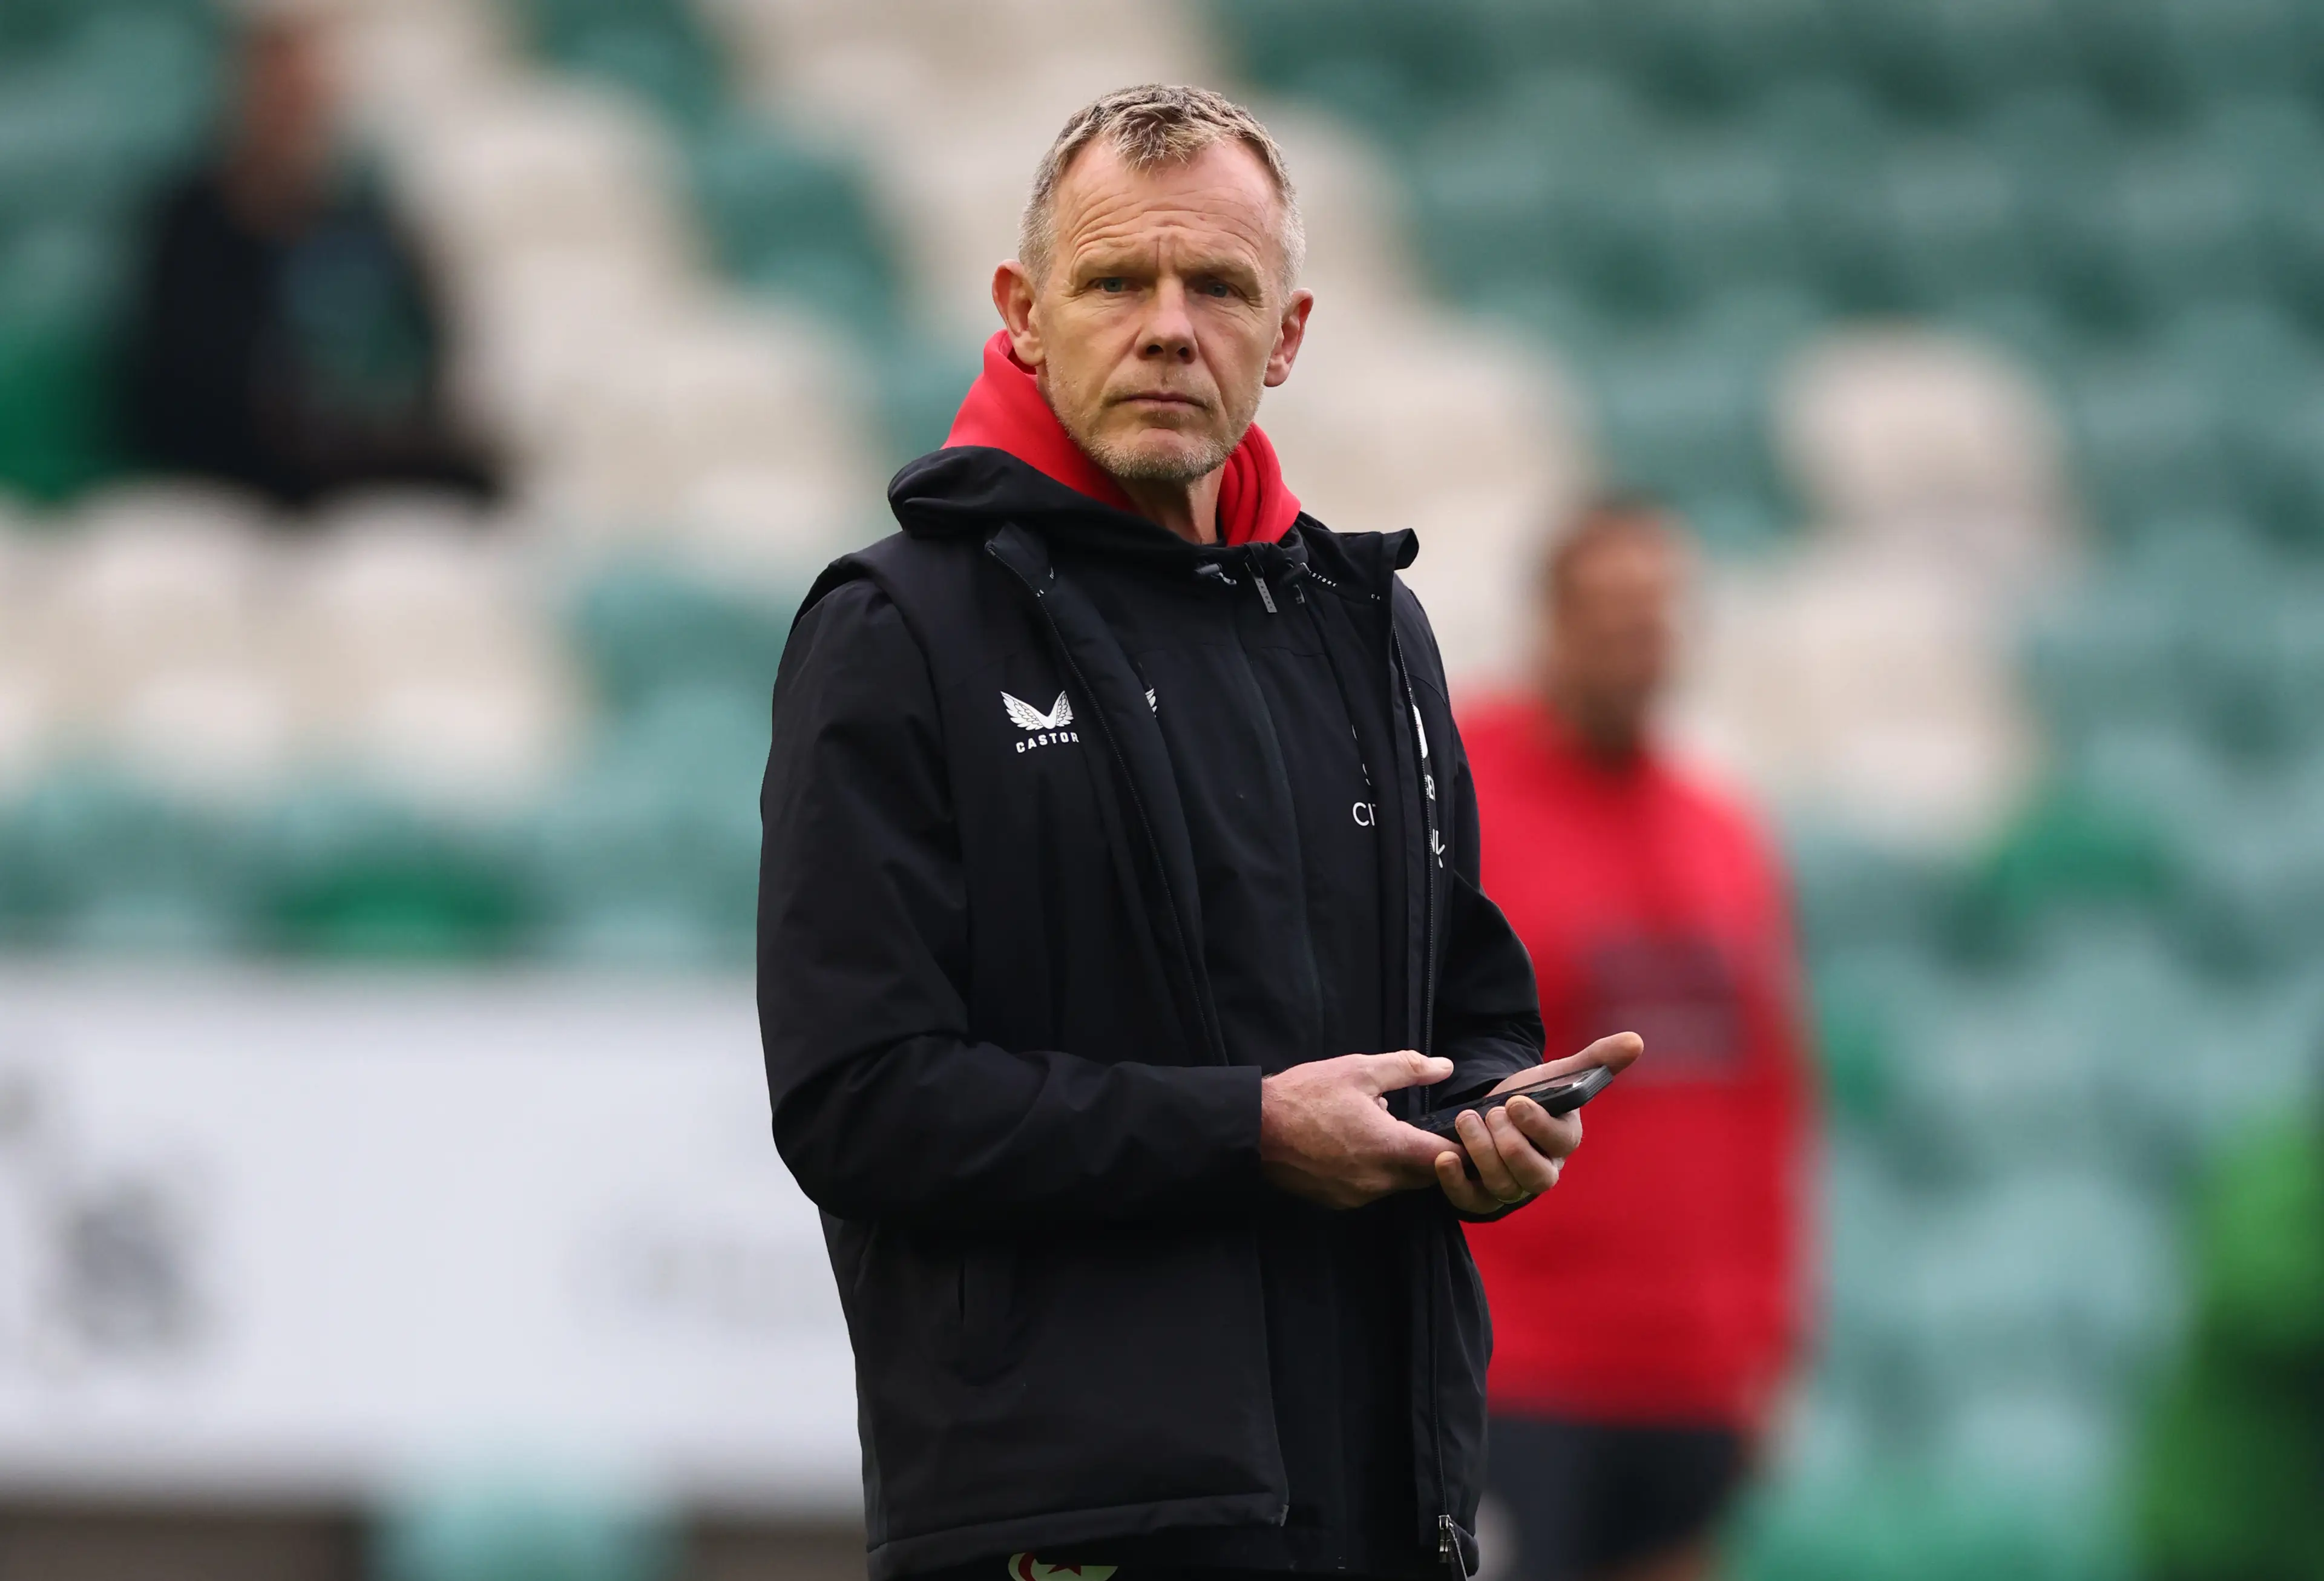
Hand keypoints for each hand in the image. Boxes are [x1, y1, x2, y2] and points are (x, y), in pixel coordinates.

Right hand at [1261, 1051, 1458, 1208]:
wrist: (1253, 1131)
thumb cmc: (1305, 1096)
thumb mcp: (1358, 1070)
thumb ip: (1407, 1068)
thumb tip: (1444, 1068)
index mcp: (1390, 1147)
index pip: (1446, 1157)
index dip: (1461, 1145)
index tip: (1462, 1132)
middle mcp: (1379, 1181)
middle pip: (1426, 1175)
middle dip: (1429, 1153)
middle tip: (1421, 1125)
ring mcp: (1358, 1196)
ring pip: (1398, 1182)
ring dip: (1399, 1161)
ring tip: (1379, 1128)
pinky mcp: (1338, 1202)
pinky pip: (1372, 1188)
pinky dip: (1375, 1170)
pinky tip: (1355, 1145)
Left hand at [1433, 1032, 1643, 1215]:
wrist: (1494, 1112)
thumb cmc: (1532, 1095)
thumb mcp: (1558, 1074)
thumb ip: (1595, 1059)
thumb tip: (1635, 1040)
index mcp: (1564, 1142)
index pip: (1560, 1144)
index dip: (1537, 1125)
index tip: (1516, 1101)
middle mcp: (1543, 1171)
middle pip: (1535, 1177)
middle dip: (1510, 1144)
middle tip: (1490, 1113)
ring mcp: (1513, 1188)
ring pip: (1504, 1187)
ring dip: (1482, 1153)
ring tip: (1466, 1120)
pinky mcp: (1482, 1197)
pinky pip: (1472, 1202)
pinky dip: (1456, 1183)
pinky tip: (1446, 1157)